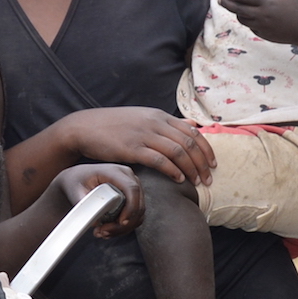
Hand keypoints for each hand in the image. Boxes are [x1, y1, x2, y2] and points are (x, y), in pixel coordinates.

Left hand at [52, 163, 143, 235]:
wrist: (78, 179)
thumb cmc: (76, 181)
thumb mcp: (74, 189)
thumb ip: (83, 203)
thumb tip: (95, 220)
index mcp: (115, 172)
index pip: (132, 189)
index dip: (131, 207)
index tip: (121, 222)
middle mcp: (129, 178)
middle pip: (138, 205)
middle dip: (124, 224)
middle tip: (104, 231)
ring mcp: (133, 189)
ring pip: (138, 214)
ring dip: (123, 228)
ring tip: (102, 232)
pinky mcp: (133, 199)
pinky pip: (135, 218)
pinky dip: (123, 228)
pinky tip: (107, 230)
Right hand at [54, 107, 216, 185]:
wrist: (84, 127)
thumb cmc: (114, 126)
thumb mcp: (143, 118)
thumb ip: (168, 123)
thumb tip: (192, 124)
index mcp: (159, 116)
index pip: (192, 132)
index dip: (206, 149)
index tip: (213, 164)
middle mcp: (155, 123)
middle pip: (189, 143)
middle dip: (203, 163)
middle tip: (209, 179)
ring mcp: (144, 135)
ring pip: (178, 152)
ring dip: (191, 169)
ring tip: (197, 183)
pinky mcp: (132, 148)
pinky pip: (160, 160)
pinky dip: (173, 171)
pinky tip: (178, 180)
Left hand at [218, 0, 297, 49]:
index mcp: (267, 2)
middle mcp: (261, 15)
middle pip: (238, 9)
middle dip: (226, 3)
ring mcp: (261, 26)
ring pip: (242, 19)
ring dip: (236, 12)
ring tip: (234, 7)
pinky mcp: (263, 34)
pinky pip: (251, 26)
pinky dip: (247, 20)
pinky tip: (247, 16)